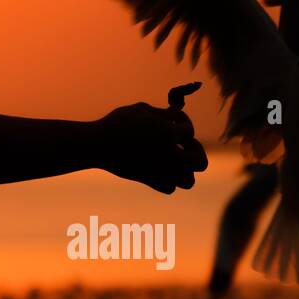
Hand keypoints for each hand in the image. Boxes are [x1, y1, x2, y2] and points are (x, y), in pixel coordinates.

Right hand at [92, 83, 207, 193]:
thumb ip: (162, 113)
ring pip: (188, 181)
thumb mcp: (140, 110)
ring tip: (173, 158)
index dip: (182, 120)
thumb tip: (176, 114)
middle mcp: (170, 156)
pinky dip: (168, 180)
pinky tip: (158, 167)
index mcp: (169, 135)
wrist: (96, 145)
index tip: (171, 117)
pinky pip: (169, 187)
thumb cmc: (117, 123)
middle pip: (201, 162)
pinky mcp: (149, 181)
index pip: (189, 130)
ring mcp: (161, 172)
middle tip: (181, 143)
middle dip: (195, 151)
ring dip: (185, 170)